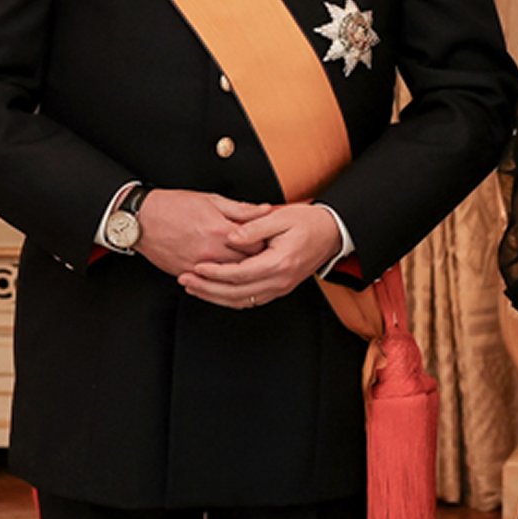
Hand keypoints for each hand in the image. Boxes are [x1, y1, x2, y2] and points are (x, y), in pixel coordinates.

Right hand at [137, 190, 271, 277]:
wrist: (140, 220)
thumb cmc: (173, 206)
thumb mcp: (211, 200)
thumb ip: (241, 209)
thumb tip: (265, 210)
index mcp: (221, 231)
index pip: (257, 246)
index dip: (265, 243)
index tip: (267, 240)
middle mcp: (211, 252)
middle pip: (247, 264)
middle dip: (256, 260)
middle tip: (260, 254)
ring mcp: (199, 266)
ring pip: (231, 278)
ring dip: (239, 272)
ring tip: (244, 263)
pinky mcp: (187, 275)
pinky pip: (211, 284)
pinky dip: (220, 280)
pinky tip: (225, 273)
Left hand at [179, 203, 341, 309]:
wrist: (331, 233)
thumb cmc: (308, 222)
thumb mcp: (280, 217)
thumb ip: (254, 227)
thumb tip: (231, 237)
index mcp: (279, 263)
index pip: (239, 274)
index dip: (215, 272)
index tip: (196, 266)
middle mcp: (280, 280)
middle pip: (236, 293)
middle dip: (208, 288)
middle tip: (186, 280)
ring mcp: (280, 288)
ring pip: (242, 301)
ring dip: (215, 297)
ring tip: (194, 288)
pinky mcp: (279, 288)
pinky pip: (250, 300)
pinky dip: (230, 299)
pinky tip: (215, 292)